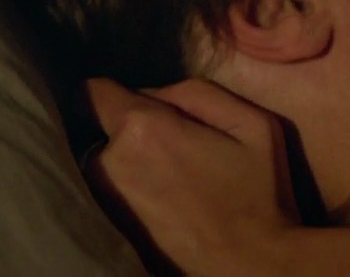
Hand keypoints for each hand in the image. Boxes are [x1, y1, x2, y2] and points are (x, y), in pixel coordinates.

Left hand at [84, 78, 298, 274]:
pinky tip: (168, 198)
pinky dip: (133, 186)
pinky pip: (113, 188)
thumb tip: (156, 93)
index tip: (142, 101)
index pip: (93, 91)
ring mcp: (106, 197)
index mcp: (143, 128)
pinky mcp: (111, 224)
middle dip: (135, 127)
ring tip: (176, 176)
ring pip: (108, 158)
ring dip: (132, 158)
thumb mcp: (251, 124)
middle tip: (180, 144)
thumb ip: (198, 92)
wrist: (248, 265)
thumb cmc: (256, 192)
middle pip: (106, 126)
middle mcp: (111, 161)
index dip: (116, 90)